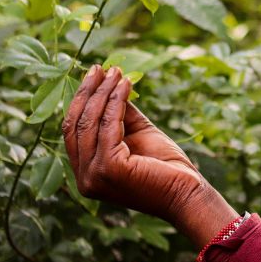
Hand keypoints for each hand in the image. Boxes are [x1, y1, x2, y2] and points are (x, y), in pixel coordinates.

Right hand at [62, 65, 237, 247]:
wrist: (187, 193)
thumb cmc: (165, 167)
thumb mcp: (137, 134)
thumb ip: (120, 114)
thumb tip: (110, 84)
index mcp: (86, 173)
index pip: (73, 131)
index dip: (81, 101)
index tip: (94, 75)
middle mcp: (84, 178)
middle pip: (76, 125)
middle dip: (88, 92)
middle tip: (100, 68)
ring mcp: (94, 175)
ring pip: (91, 123)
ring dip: (103, 92)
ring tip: (116, 72)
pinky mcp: (109, 169)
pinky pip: (109, 126)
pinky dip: (116, 101)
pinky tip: (126, 85)